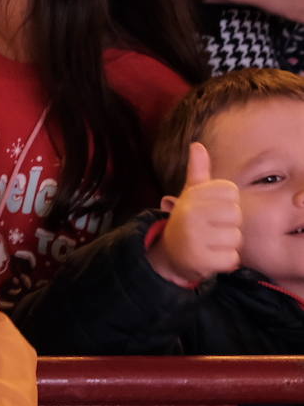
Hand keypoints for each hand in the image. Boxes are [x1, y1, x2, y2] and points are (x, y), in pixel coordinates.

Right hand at [148, 142, 241, 287]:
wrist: (169, 254)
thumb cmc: (188, 221)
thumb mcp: (190, 195)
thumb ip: (197, 171)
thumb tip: (197, 145)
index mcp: (190, 197)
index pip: (231, 192)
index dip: (226, 202)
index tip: (211, 209)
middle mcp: (190, 214)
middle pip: (236, 214)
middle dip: (229, 224)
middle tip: (212, 228)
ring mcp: (194, 238)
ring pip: (236, 238)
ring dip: (227, 244)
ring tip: (210, 243)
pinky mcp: (201, 260)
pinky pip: (232, 258)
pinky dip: (225, 261)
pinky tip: (210, 256)